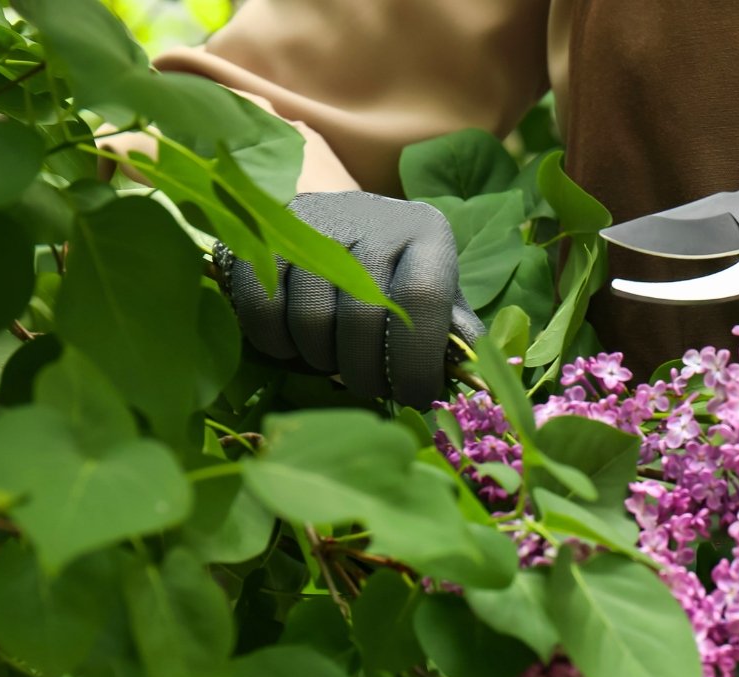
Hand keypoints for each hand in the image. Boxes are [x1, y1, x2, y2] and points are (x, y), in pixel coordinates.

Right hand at [215, 191, 483, 405]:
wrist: (339, 221)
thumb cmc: (400, 273)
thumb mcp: (439, 296)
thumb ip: (455, 335)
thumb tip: (477, 385)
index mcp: (426, 233)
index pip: (420, 300)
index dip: (415, 359)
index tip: (413, 396)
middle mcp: (372, 217)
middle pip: (362, 316)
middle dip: (365, 372)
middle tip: (369, 388)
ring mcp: (314, 223)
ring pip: (310, 317)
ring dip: (321, 360)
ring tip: (335, 362)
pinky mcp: (265, 235)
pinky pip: (261, 307)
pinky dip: (276, 343)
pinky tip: (296, 347)